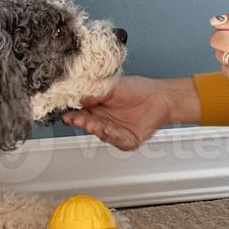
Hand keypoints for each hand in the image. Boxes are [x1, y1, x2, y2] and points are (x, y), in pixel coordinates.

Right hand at [60, 76, 180, 150]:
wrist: (160, 97)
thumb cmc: (138, 89)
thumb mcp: (111, 86)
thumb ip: (93, 92)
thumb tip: (76, 96)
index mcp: (97, 106)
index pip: (79, 112)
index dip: (72, 112)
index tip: (67, 112)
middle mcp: (103, 120)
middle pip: (87, 124)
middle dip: (81, 122)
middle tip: (76, 119)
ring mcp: (114, 131)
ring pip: (100, 134)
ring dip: (95, 129)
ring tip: (92, 124)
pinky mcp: (126, 140)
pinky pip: (117, 141)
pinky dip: (113, 136)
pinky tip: (110, 130)